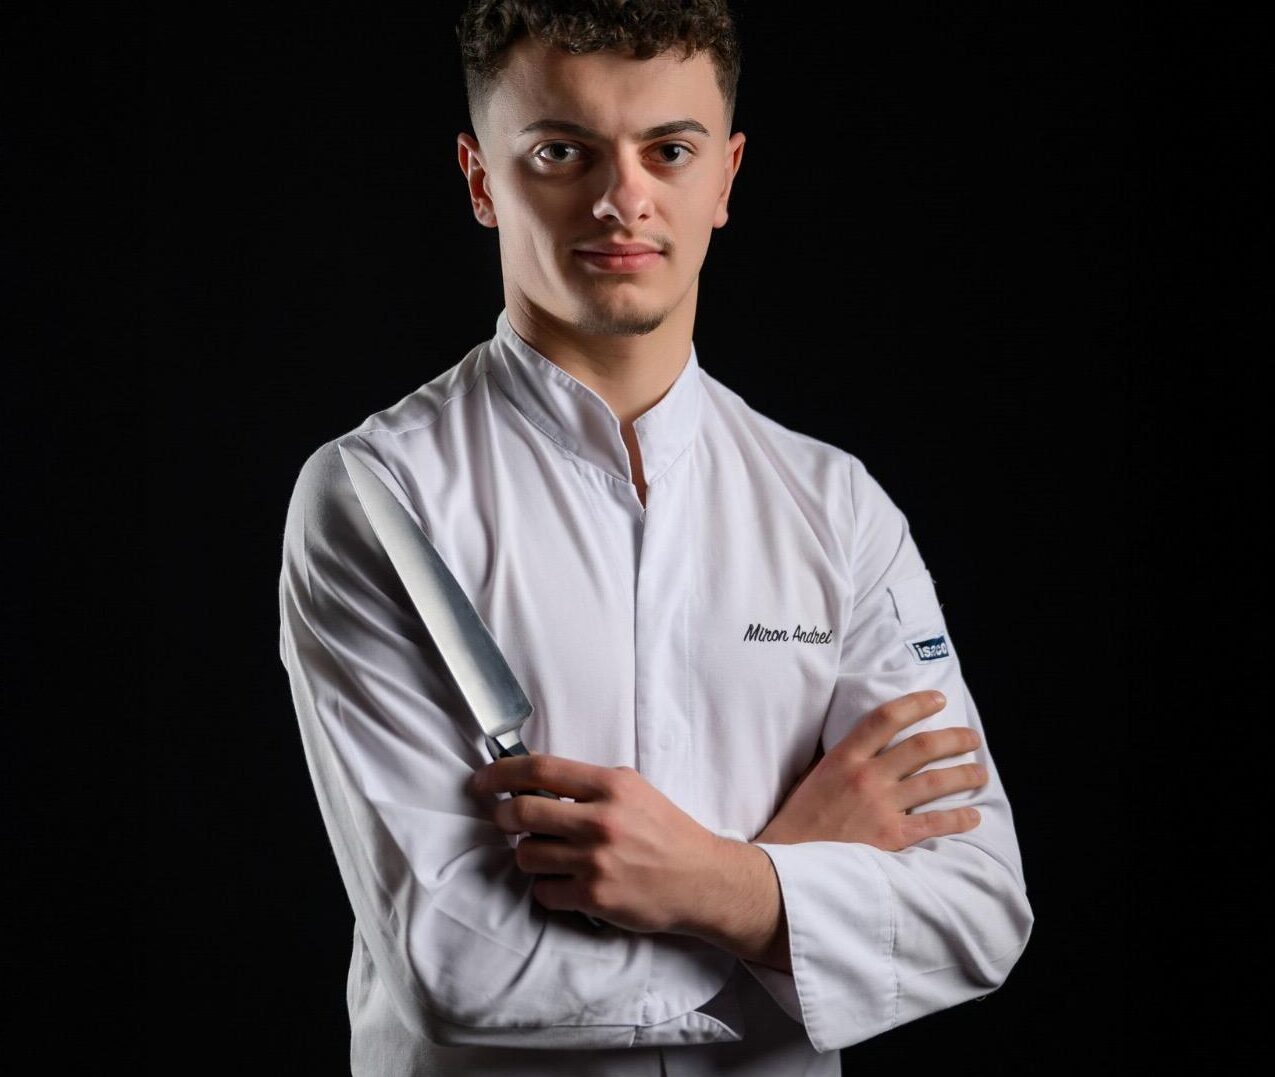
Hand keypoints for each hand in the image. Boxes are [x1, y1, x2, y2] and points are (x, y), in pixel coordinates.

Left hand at [465, 754, 723, 934]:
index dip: (501, 773)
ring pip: (527, 855)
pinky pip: (543, 891)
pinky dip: (547, 888)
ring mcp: (596, 861)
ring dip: (529, 855)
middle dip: (503, 817)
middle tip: (504, 820)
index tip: (483, 780)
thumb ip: (588, 784)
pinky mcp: (594, 896)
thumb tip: (533, 779)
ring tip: (551, 855)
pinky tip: (567, 883)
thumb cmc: (665, 831)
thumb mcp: (633, 790)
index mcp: (610, 786)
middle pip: (522, 813)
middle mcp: (601, 821)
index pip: (540, 770)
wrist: (701, 879)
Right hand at [754, 690, 987, 850]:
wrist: (787, 862)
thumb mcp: (811, 777)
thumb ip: (838, 760)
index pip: (885, 718)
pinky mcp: (890, 838)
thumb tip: (861, 747)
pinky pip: (933, 824)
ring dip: (963, 775)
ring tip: (980, 772)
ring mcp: (880, 807)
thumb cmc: (797, 820)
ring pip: (934, 782)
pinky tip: (973, 815)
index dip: (916, 704)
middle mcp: (866, 776)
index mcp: (844, 757)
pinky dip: (958, 819)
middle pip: (921, 747)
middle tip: (971, 738)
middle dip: (953, 739)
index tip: (938, 700)